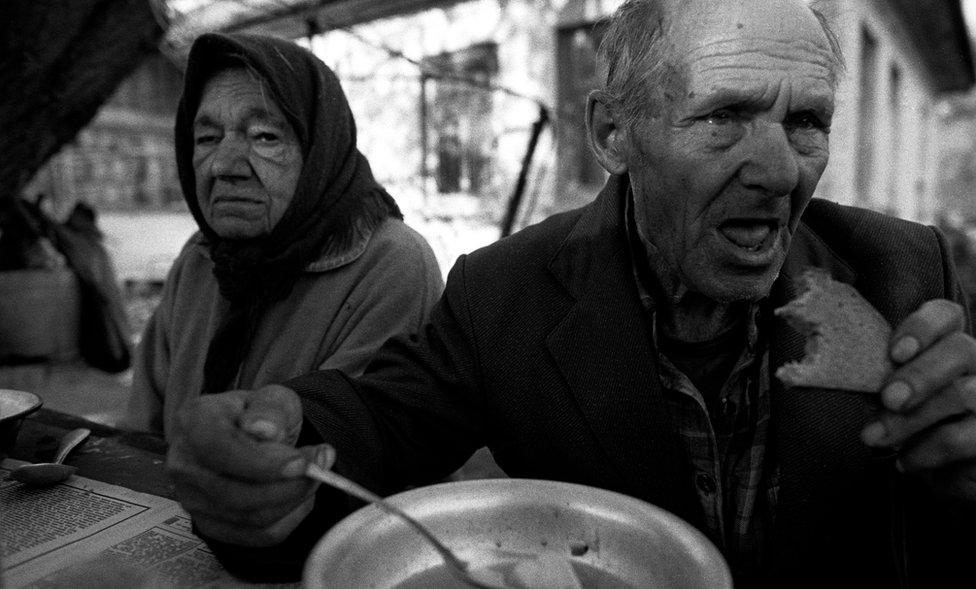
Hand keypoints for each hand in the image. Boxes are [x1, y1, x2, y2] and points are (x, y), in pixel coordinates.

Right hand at [167, 384, 333, 545]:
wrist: (255, 435)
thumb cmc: (263, 415)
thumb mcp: (273, 398)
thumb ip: (271, 409)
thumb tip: (263, 429)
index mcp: (193, 422)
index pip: (218, 448)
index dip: (261, 462)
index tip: (301, 463)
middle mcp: (183, 464)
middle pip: (235, 493)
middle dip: (289, 485)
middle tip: (322, 465)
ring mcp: (192, 499)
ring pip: (250, 517)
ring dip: (294, 499)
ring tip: (315, 474)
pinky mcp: (210, 524)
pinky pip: (257, 535)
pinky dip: (290, 518)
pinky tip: (301, 495)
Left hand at [861, 299, 975, 499]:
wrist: (945, 471)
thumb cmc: (912, 423)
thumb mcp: (893, 395)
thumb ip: (880, 379)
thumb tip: (844, 374)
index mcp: (948, 345)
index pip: (946, 316)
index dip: (923, 327)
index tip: (895, 352)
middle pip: (960, 349)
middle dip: (919, 374)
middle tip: (887, 399)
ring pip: (962, 394)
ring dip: (911, 419)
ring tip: (874, 437)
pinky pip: (964, 439)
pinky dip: (926, 451)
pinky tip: (905, 462)